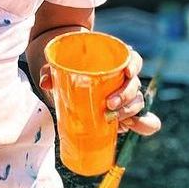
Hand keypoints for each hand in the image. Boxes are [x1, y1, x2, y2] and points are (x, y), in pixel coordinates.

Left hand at [38, 52, 161, 137]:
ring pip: (136, 102)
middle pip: (134, 84)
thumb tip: (46, 82)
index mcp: (114, 61)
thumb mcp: (58, 67)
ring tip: (112, 119)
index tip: (127, 72)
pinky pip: (141, 120)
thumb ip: (50, 71)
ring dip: (128, 111)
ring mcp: (124, 96)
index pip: (133, 59)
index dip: (134, 65)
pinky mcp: (121, 113)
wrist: (66, 81)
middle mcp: (123, 78)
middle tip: (109, 104)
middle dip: (125, 96)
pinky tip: (133, 128)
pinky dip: (143, 125)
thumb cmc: (66, 69)